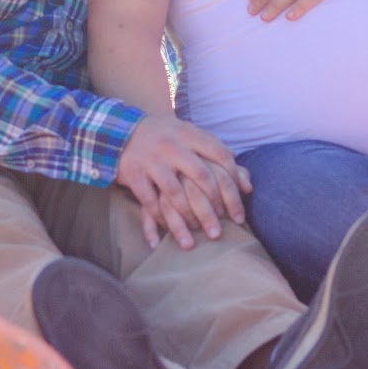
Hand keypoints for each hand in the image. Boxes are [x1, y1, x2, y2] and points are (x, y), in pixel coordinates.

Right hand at [116, 115, 250, 249]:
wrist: (119, 129)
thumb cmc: (164, 136)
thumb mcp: (190, 137)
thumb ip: (218, 155)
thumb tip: (248, 184)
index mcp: (189, 134)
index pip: (221, 155)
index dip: (234, 180)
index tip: (241, 203)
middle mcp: (173, 146)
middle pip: (203, 178)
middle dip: (215, 206)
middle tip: (222, 229)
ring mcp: (152, 159)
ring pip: (175, 194)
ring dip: (187, 219)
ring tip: (195, 239)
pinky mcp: (133, 173)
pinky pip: (149, 202)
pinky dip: (157, 221)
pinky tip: (163, 236)